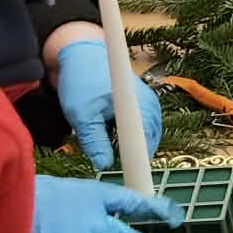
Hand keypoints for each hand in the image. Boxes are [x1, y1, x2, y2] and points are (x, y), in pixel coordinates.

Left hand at [53, 30, 163, 170]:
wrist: (82, 52)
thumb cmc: (81, 79)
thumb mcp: (82, 114)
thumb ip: (94, 141)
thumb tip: (104, 166)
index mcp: (141, 109)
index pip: (145, 148)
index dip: (136, 166)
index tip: (125, 180)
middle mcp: (151, 108)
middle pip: (146, 145)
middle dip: (128, 156)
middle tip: (104, 158)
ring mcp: (149, 107)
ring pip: (142, 139)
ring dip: (125, 145)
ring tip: (101, 137)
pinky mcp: (142, 107)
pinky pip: (138, 131)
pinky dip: (124, 136)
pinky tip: (105, 128)